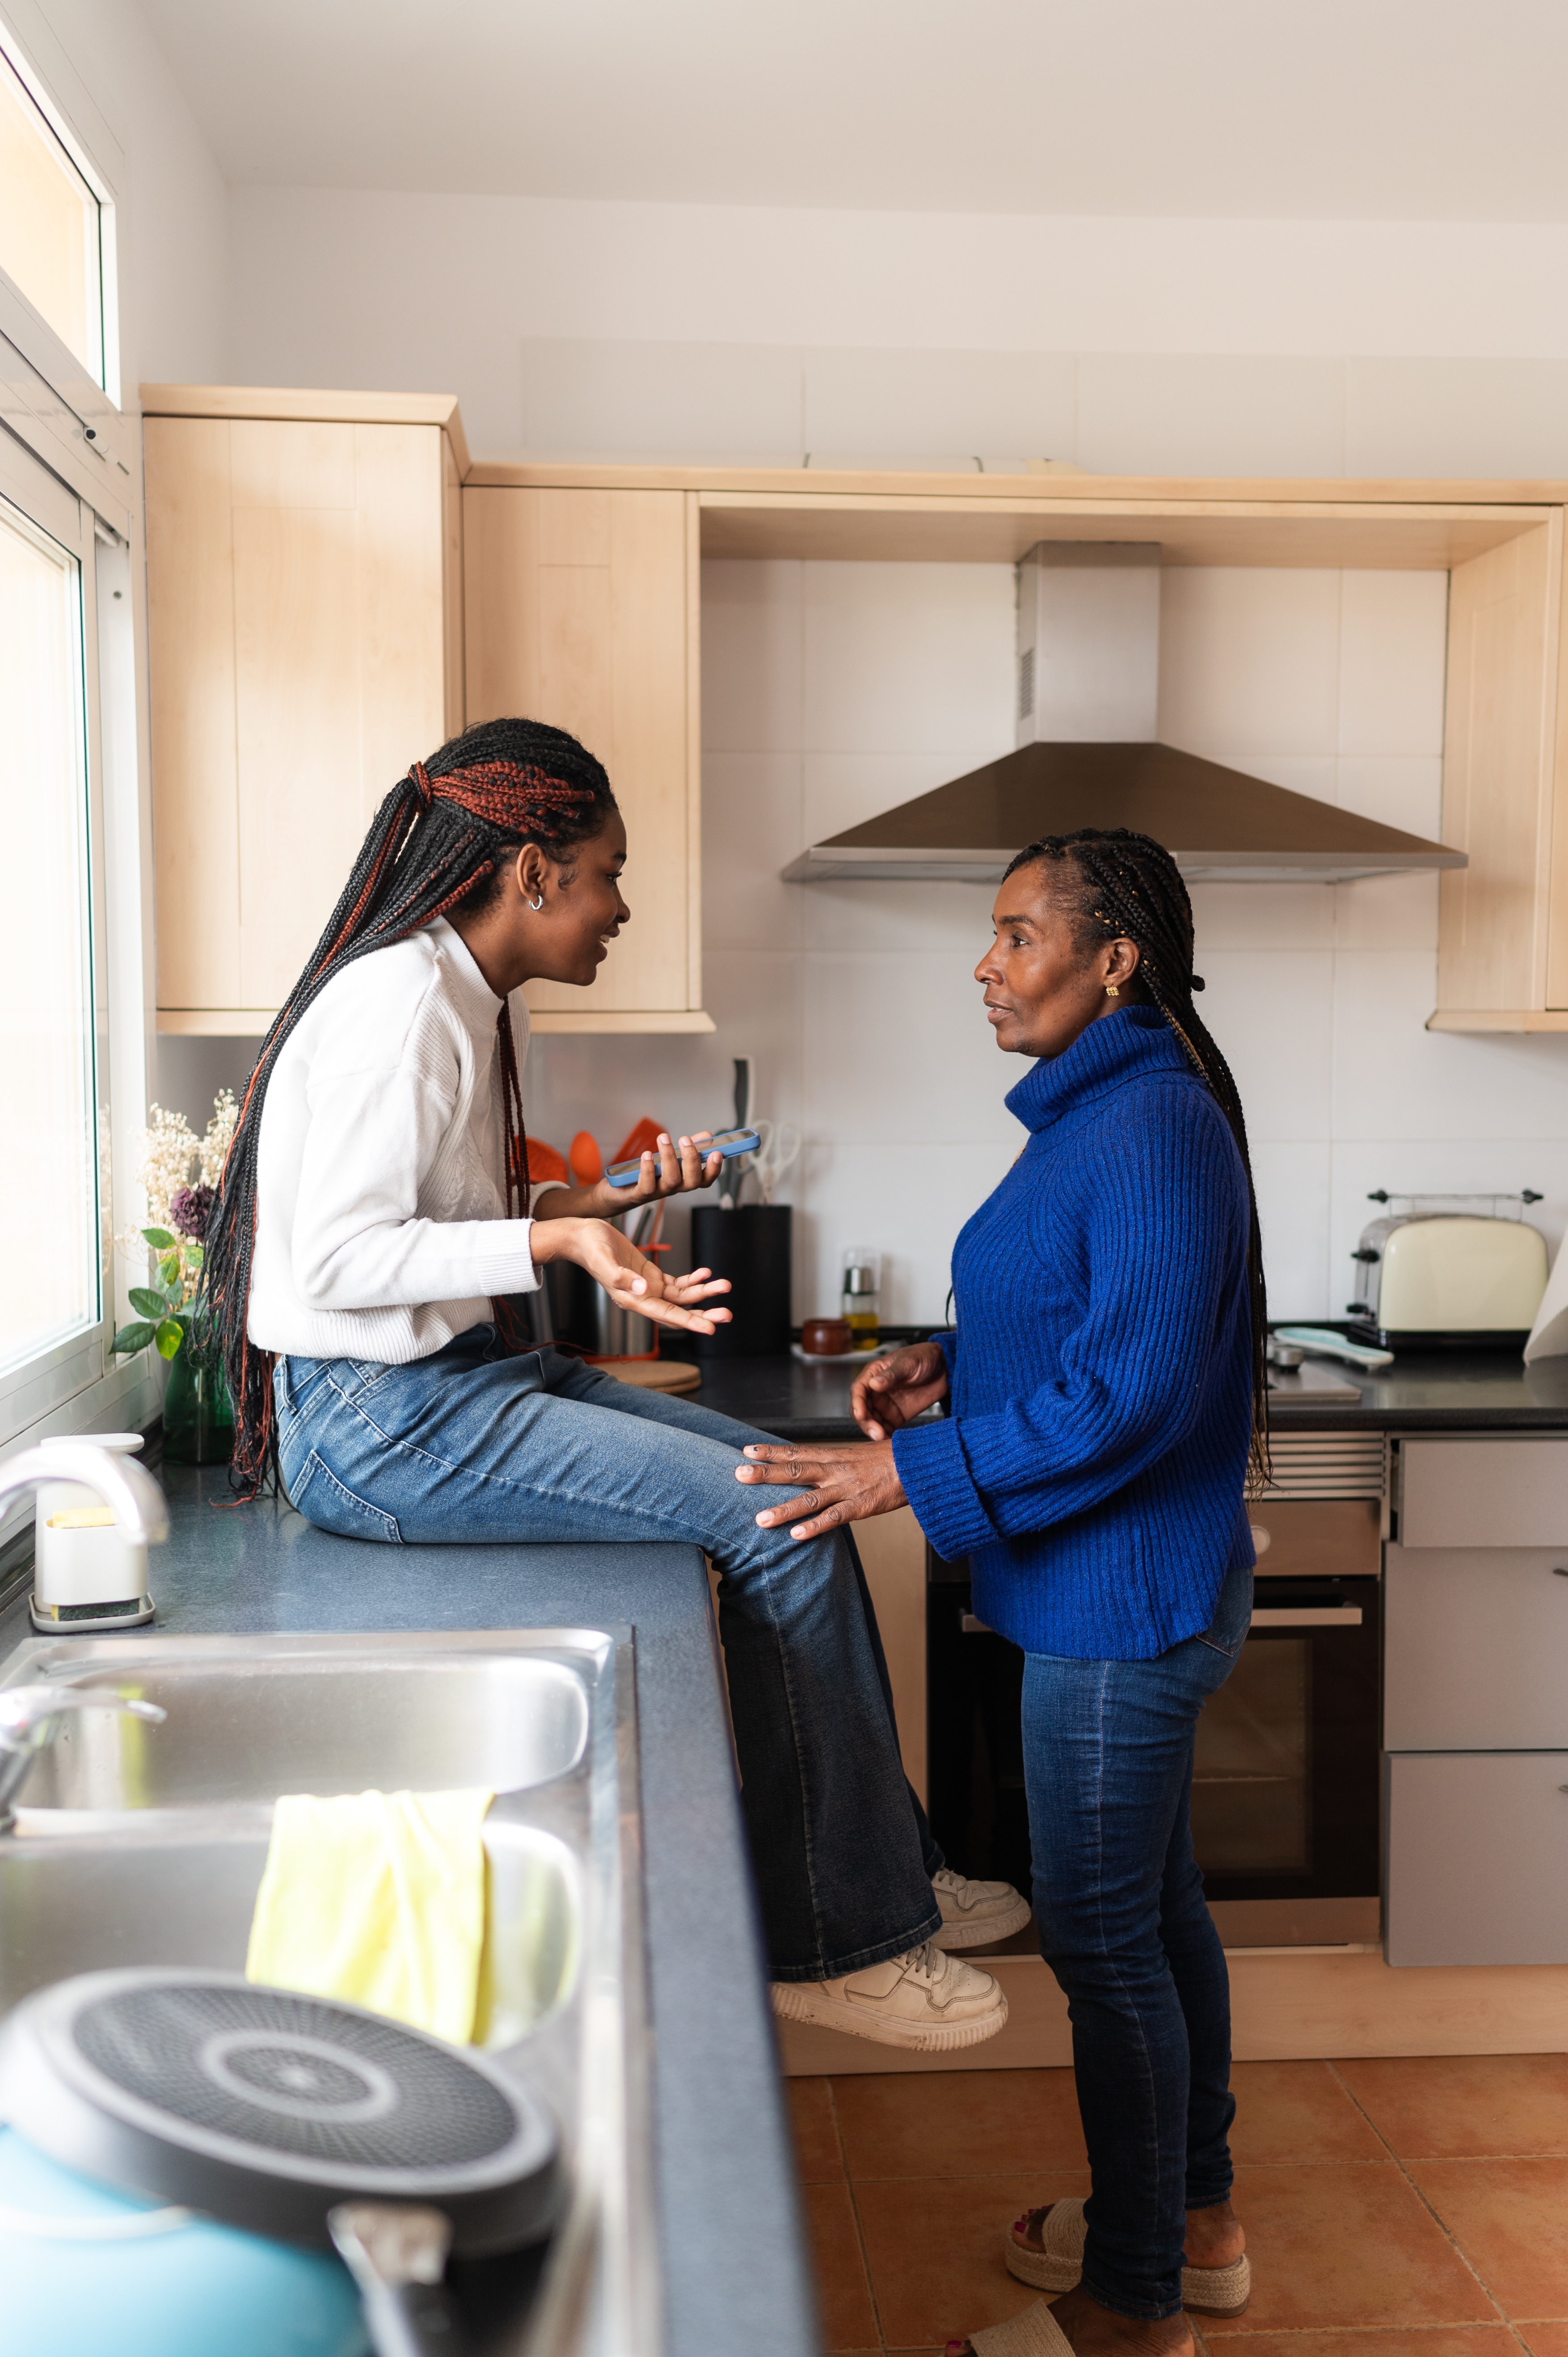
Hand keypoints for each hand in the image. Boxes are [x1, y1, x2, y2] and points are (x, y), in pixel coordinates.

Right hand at [530, 1217, 732, 1334]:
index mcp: (632, 1299)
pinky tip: (705, 1273)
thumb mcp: (604, 1261)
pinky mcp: (650, 1275)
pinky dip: (692, 1279)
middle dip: (704, 1313)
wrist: (582, 1237)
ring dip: (704, 1292)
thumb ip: (623, 1277)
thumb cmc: (591, 1248)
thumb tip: (644, 1289)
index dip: (690, 1322)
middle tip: (727, 1315)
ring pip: (682, 1296)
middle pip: (679, 1311)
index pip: (667, 1315)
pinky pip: (676, 1282)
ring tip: (725, 1285)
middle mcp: (643, 1297)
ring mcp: (648, 1287)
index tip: (711, 1329)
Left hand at [531, 1132, 723, 1221]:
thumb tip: (707, 1135)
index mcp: (681, 1181)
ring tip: (664, 1138)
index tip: (717, 1152)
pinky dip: (647, 1169)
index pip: (704, 1179)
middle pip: (690, 1181)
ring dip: (669, 1158)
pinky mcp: (637, 1194)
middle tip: (685, 1139)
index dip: (713, 1169)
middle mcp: (671, 1189)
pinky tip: (647, 1155)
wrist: (614, 1193)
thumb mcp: (667, 1159)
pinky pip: (646, 1185)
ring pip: (670, 1181)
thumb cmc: (643, 1174)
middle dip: (692, 1160)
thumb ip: (687, 1148)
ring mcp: (656, 1192)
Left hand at [735, 1440, 905, 1540]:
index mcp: (834, 1455)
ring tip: (759, 1519)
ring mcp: (847, 1488)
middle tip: (739, 1474)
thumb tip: (813, 1467)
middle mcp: (835, 1470)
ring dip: (783, 1509)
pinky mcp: (861, 1506)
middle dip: (765, 1473)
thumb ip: (834, 1462)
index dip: (771, 1451)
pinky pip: (834, 1518)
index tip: (747, 1450)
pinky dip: (815, 1526)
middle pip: (794, 1470)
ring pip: (809, 1499)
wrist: (919, 1463)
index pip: (796, 1451)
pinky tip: (797, 1535)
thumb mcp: (856, 1455)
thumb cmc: (889, 1460)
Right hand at [851, 1342, 948, 1439]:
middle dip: (866, 1423)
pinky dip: (887, 1436)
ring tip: (884, 1438)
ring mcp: (886, 1405)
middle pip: (862, 1410)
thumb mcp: (907, 1363)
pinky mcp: (897, 1416)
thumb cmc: (922, 1357)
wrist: (944, 1367)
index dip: (857, 1403)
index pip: (858, 1391)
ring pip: (872, 1422)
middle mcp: (876, 1392)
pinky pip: (887, 1429)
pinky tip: (891, 1441)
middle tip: (876, 1433)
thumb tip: (873, 1384)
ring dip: (875, 1432)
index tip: (861, 1414)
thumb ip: (891, 1375)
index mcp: (873, 1375)